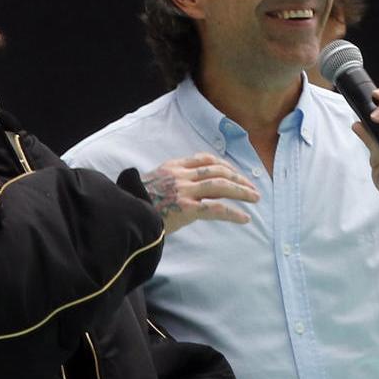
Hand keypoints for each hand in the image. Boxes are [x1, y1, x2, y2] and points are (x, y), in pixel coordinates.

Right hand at [141, 153, 259, 234]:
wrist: (122, 213)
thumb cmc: (133, 203)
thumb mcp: (150, 184)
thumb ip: (168, 183)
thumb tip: (182, 193)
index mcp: (172, 167)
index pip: (204, 159)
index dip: (224, 165)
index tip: (234, 173)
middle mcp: (180, 175)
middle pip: (217, 170)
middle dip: (238, 178)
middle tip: (252, 188)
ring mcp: (183, 190)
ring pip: (221, 185)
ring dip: (241, 191)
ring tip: (255, 199)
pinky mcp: (186, 208)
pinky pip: (216, 208)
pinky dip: (233, 212)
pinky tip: (244, 218)